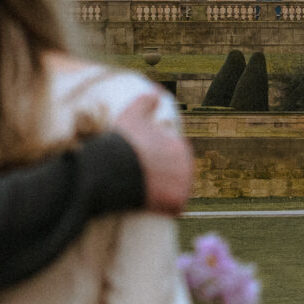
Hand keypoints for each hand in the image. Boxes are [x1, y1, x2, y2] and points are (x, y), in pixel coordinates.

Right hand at [113, 96, 193, 216]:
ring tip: (144, 194)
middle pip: (176, 176)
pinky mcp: (177, 204)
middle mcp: (188, 166)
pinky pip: (174, 210)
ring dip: (165, 195)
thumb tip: (155, 92)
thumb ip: (145, 101)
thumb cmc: (123, 142)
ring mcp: (184, 185)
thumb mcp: (132, 115)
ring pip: (176, 192)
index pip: (173, 157)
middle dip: (163, 179)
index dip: (158, 163)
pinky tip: (150, 207)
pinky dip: (165, 210)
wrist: (114, 169)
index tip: (143, 166)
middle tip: (142, 182)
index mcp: (181, 146)